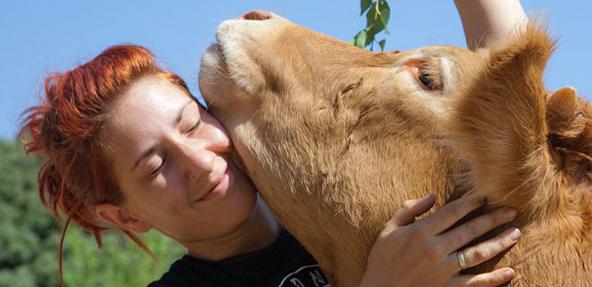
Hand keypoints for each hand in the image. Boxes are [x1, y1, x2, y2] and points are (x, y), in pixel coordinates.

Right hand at [359, 193, 519, 286]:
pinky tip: (510, 272)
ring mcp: (443, 270)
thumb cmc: (381, 261)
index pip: (452, 212)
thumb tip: (432, 196)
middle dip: (493, 218)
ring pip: (478, 253)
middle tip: (511, 211)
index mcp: (420, 232)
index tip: (485, 196)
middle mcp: (435, 249)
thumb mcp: (388, 230)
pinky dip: (494, 279)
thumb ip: (408, 210)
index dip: (470, 203)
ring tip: (516, 233)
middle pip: (470, 230)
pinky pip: (476, 283)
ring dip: (499, 242)